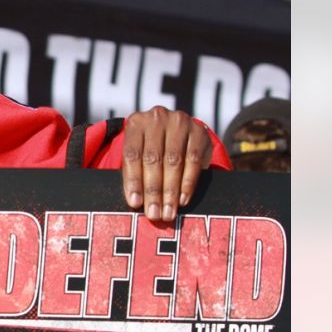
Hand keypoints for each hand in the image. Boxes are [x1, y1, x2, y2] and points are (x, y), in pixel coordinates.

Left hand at [122, 106, 213, 221]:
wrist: (177, 131)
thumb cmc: (151, 148)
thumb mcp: (138, 154)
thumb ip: (134, 173)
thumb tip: (135, 203)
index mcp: (135, 123)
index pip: (132, 154)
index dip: (133, 180)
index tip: (135, 203)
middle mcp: (157, 118)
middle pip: (153, 159)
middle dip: (153, 190)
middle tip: (154, 214)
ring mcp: (179, 122)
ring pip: (173, 161)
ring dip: (170, 190)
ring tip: (168, 212)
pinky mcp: (199, 131)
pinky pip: (193, 160)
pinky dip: (187, 183)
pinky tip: (182, 199)